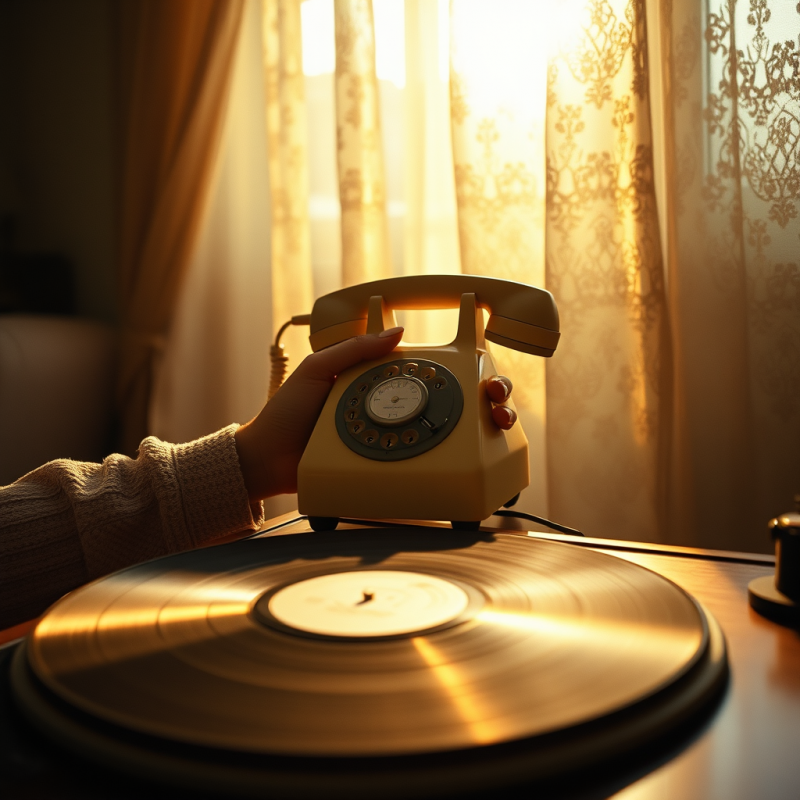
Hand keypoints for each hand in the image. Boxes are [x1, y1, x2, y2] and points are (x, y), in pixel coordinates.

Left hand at [235, 327, 516, 501]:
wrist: (266, 461)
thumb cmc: (286, 413)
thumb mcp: (319, 370)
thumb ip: (356, 349)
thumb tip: (400, 331)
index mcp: (385, 385)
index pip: (435, 371)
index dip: (467, 366)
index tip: (485, 361)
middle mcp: (399, 413)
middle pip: (459, 405)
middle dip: (492, 399)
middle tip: (497, 400)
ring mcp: (399, 443)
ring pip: (455, 438)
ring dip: (486, 432)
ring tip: (497, 426)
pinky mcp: (392, 471)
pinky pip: (430, 469)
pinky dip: (458, 467)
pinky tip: (476, 463)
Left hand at [236, 327, 404, 500]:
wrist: (268, 458)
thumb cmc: (284, 412)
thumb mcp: (316, 369)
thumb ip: (352, 349)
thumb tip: (393, 334)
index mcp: (348, 376)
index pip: (384, 364)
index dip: (402, 363)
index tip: (420, 364)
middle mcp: (357, 402)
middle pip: (394, 394)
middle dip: (407, 395)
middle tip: (422, 394)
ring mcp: (361, 429)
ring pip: (393, 423)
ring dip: (399, 422)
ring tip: (411, 420)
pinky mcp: (362, 455)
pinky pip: (383, 449)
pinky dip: (389, 446)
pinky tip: (397, 443)